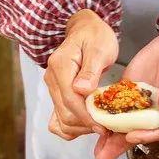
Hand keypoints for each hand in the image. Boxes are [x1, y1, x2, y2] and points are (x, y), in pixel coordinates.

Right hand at [45, 9, 118, 139]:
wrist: (85, 30)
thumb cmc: (95, 36)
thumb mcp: (99, 48)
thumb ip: (91, 70)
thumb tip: (81, 90)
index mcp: (60, 66)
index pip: (70, 100)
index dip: (86, 116)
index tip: (102, 125)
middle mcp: (52, 79)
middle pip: (64, 113)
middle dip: (85, 124)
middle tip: (106, 127)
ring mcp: (53, 88)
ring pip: (61, 120)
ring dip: (80, 128)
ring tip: (99, 125)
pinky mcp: (57, 94)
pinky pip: (58, 119)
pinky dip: (72, 126)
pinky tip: (87, 124)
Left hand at [94, 29, 158, 158]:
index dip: (145, 135)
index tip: (131, 136)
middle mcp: (154, 114)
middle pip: (135, 135)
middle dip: (118, 149)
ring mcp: (139, 105)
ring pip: (122, 126)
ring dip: (107, 141)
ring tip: (96, 155)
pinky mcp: (128, 93)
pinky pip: (114, 108)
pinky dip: (102, 117)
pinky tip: (90, 125)